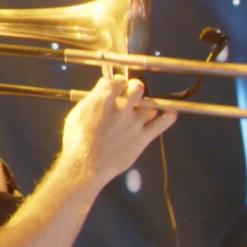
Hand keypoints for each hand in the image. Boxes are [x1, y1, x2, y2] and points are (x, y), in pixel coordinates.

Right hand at [59, 74, 176, 182]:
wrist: (85, 166)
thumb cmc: (77, 142)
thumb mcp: (77, 114)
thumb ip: (92, 98)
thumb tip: (102, 85)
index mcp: (103, 100)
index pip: (118, 80)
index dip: (118, 82)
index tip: (117, 86)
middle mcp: (121, 108)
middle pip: (136, 87)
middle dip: (133, 88)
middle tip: (130, 94)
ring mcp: (135, 122)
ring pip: (149, 104)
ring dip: (145, 105)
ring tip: (139, 110)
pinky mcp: (143, 137)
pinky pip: (162, 123)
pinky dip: (168, 117)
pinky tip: (170, 114)